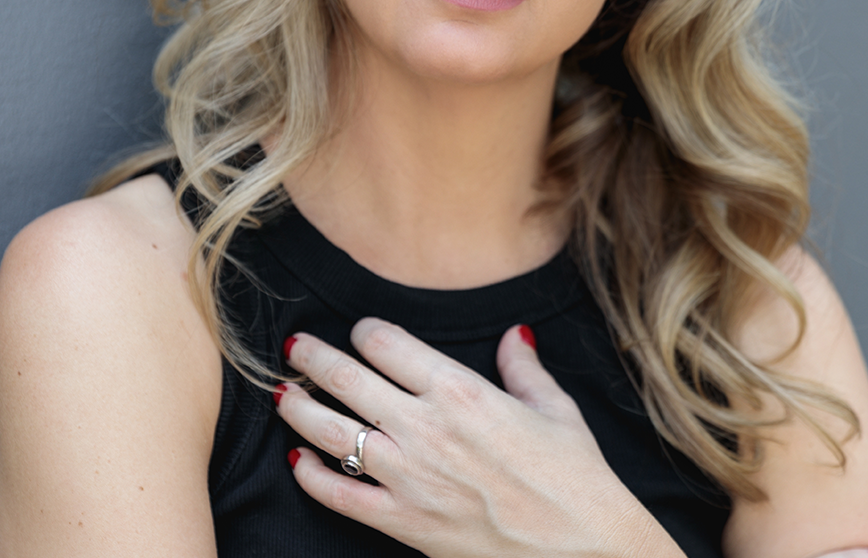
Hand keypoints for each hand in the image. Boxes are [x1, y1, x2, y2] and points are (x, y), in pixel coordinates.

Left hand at [276, 318, 685, 557]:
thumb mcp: (555, 408)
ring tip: (283, 391)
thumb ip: (523, 366)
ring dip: (301, 407)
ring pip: (333, 432)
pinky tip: (298, 459)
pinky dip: (312, 475)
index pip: (388, 344)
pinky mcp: (405, 524)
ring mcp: (409, 478)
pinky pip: (342, 495)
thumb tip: (514, 335)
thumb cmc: (575, 477)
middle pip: (348, 379)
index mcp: (461, 390)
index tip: (361, 331)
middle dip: (315, 356)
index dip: (366, 331)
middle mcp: (425, 428)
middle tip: (295, 345)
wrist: (584, 552)